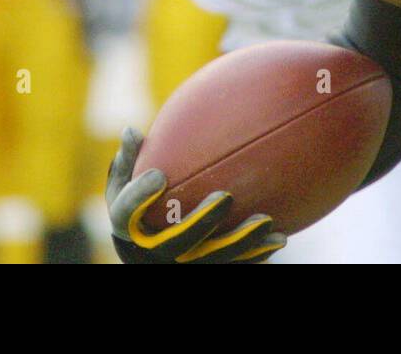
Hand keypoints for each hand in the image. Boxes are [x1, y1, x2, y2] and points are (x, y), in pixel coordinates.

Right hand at [106, 128, 285, 263]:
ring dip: (242, 242)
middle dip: (203, 222)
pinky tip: (279, 238)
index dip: (140, 196)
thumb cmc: (137, 203)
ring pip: (213, 258)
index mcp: (127, 227)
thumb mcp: (122, 182)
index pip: (128, 214)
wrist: (144, 249)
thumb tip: (130, 131)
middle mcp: (153, 252)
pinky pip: (233, 264)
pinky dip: (256, 254)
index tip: (159, 175)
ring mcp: (182, 264)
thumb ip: (129, 158)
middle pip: (179, 243)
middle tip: (225, 197)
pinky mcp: (204, 269)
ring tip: (267, 222)